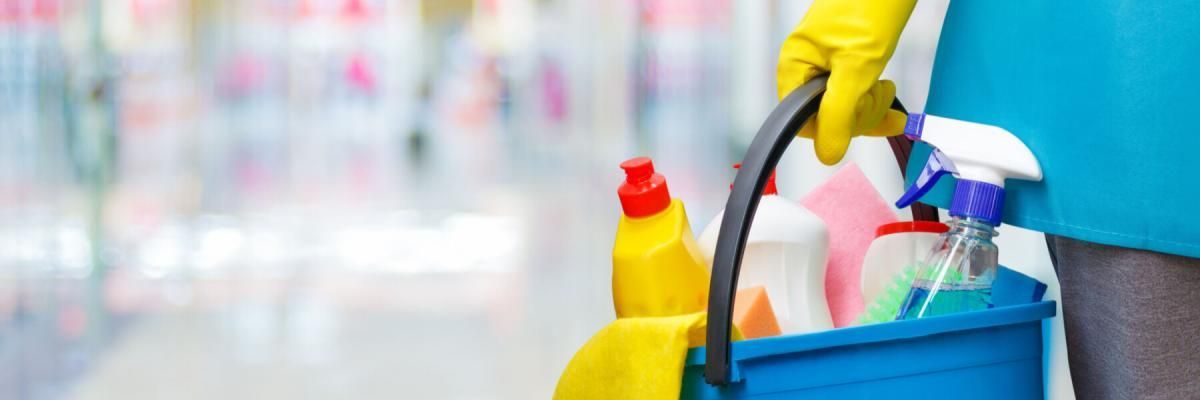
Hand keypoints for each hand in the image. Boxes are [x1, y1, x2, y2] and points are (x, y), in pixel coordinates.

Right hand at [777, 0, 915, 164]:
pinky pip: (851, 89)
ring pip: (841, 104)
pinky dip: (871, 94)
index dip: (835, 127)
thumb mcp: (857, 66)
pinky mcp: (843, 56)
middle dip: (858, 114)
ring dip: (868, 105)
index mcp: (795, 66)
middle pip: (824, 115)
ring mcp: (824, 61)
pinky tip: (885, 89)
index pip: (804, 122)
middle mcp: (805, 65)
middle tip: (880, 96)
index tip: (863, 117)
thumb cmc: (871, 4)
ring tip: (887, 88)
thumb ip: (839, 112)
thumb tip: (827, 153)